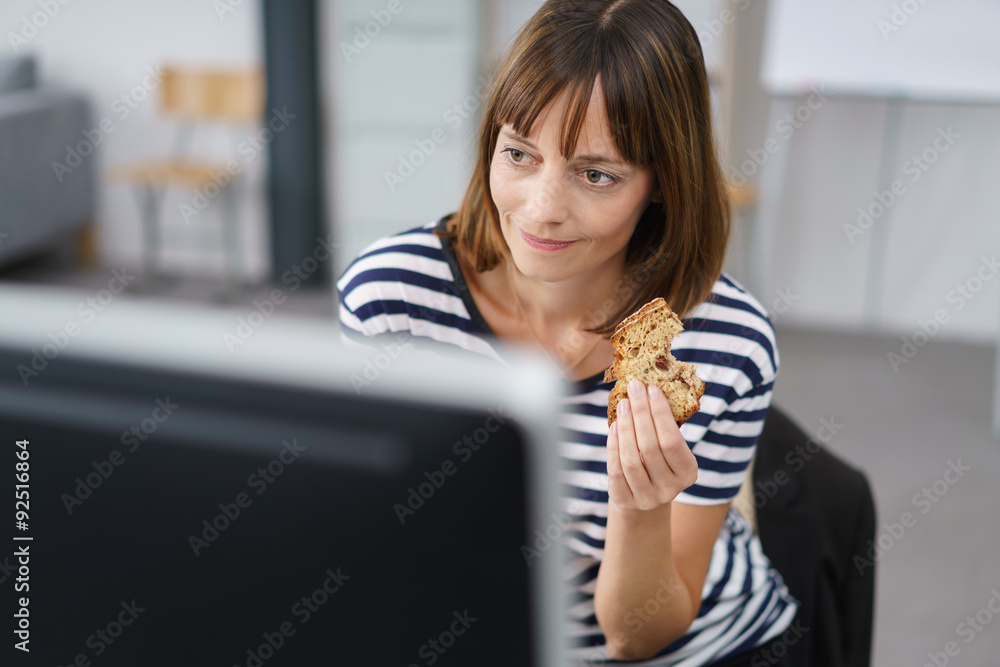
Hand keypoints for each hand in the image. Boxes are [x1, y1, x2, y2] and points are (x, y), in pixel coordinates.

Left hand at [607, 380, 698, 510]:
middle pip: (651, 448)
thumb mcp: (668, 448)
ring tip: (623, 404)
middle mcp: (670, 489)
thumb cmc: (658, 460)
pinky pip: (616, 470)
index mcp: (688, 473)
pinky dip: (613, 445)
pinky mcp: (625, 500)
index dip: (661, 414)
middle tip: (634, 389)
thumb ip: (663, 426)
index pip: (673, 441)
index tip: (652, 389)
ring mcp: (647, 498)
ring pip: (631, 459)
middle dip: (641, 414)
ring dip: (626, 427)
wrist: (644, 493)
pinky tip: (614, 426)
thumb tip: (648, 389)